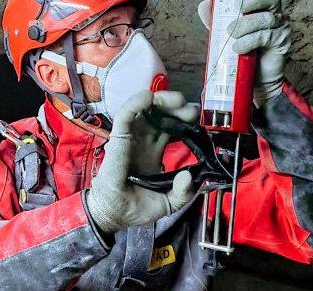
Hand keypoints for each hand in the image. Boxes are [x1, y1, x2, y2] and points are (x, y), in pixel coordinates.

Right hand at [85, 90, 196, 233]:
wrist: (116, 215)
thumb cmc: (136, 207)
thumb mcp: (169, 202)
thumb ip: (183, 192)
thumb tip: (189, 175)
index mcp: (153, 152)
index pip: (170, 127)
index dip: (183, 119)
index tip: (196, 118)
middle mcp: (142, 141)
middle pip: (160, 114)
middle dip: (177, 107)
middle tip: (191, 109)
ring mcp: (130, 137)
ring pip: (144, 108)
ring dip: (161, 99)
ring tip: (177, 99)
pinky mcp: (118, 137)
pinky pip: (126, 114)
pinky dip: (137, 102)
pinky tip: (149, 97)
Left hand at [197, 0, 290, 106]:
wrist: (254, 81)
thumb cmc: (242, 51)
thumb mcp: (224, 32)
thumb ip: (216, 18)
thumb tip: (203, 4)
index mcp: (264, 5)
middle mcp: (276, 12)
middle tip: (235, 8)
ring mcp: (281, 27)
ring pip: (265, 18)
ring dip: (244, 25)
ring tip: (230, 35)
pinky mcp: (281, 43)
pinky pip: (264, 36)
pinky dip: (248, 41)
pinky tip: (238, 47)